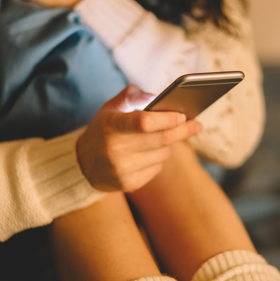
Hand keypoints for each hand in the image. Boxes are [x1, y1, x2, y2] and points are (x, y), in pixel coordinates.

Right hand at [76, 85, 201, 192]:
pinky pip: (157, 168)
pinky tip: (146, 155)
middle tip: (196, 125)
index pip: (144, 122)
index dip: (167, 118)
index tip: (183, 115)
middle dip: (182, 130)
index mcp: (110, 126)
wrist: (83, 165)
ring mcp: (121, 169)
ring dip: (166, 145)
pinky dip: (157, 159)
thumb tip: (155, 97)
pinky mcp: (128, 184)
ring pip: (162, 154)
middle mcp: (115, 149)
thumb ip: (131, 96)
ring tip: (158, 139)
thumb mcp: (110, 108)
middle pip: (161, 139)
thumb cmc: (103, 131)